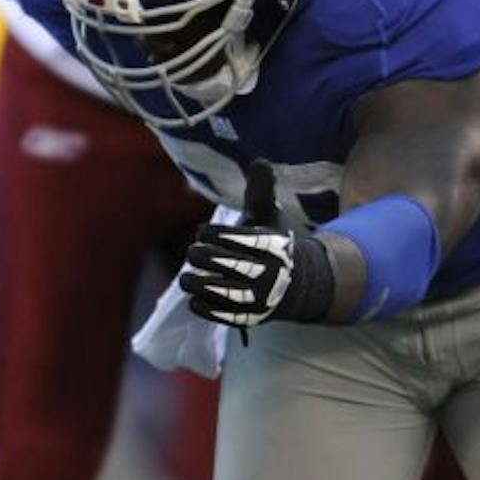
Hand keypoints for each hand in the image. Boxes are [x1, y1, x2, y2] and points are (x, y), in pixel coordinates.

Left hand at [177, 161, 330, 327]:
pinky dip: (206, 308)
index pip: (240, 239)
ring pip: (224, 292)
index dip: (215, 235)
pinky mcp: (250, 318)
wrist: (293, 285)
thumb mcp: (268, 218)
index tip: (202, 232)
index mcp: (273, 246)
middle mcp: (269, 273)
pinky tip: (194, 298)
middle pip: (230, 265)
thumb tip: (259, 161)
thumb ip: (260, 192)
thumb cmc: (269, 245)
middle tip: (193, 252)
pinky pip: (223, 315)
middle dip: (205, 257)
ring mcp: (260, 298)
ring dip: (199, 284)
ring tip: (186, 277)